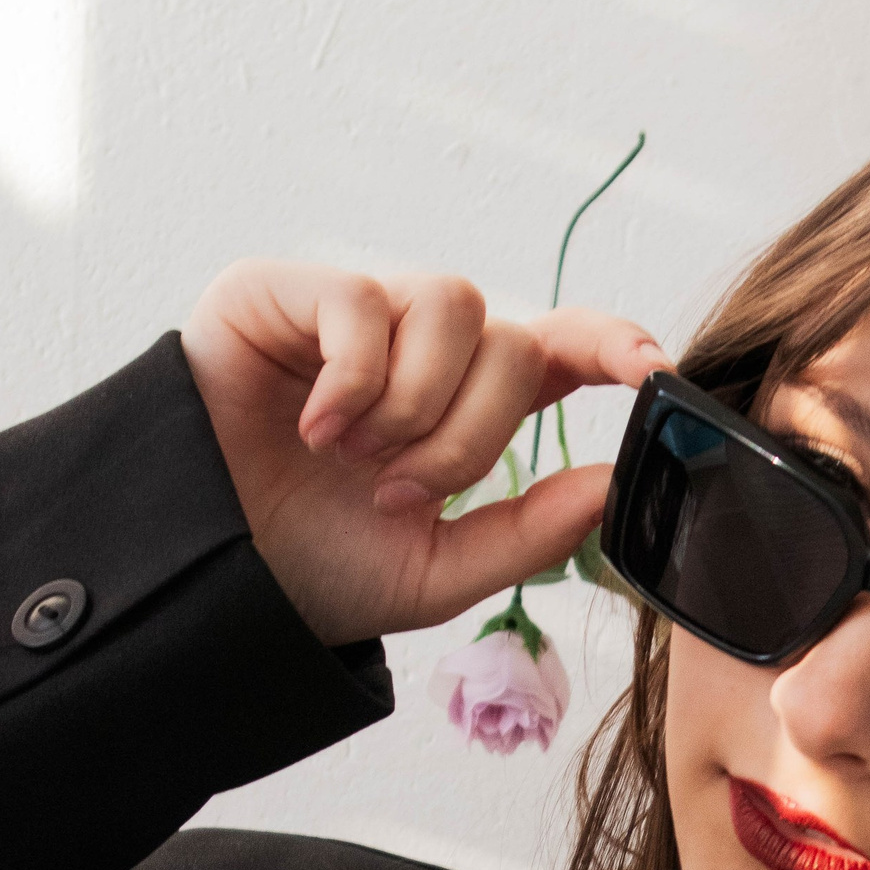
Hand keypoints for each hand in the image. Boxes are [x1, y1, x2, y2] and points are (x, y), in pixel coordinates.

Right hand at [182, 259, 671, 645]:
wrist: (216, 578)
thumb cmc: (322, 567)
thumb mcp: (444, 571)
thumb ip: (531, 532)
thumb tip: (609, 484)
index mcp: (469, 405)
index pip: (561, 349)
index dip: (613, 345)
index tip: (653, 374)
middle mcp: (421, 348)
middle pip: (509, 343)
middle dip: (473, 435)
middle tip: (404, 492)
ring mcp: (357, 311)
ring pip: (451, 307)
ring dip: (418, 406)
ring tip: (358, 461)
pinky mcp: (287, 291)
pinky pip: (362, 302)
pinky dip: (354, 380)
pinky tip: (316, 430)